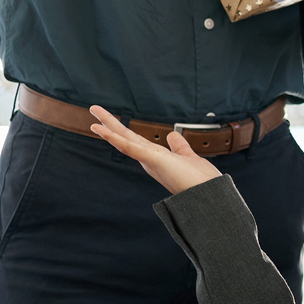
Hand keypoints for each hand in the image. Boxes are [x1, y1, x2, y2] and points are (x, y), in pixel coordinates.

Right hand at [87, 107, 221, 193]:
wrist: (210, 195)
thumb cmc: (200, 181)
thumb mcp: (187, 156)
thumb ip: (178, 146)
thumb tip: (172, 134)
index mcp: (155, 157)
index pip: (134, 139)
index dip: (121, 130)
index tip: (108, 121)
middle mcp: (149, 159)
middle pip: (125, 137)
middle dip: (110, 123)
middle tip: (94, 108)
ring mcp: (149, 160)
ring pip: (124, 140)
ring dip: (108, 127)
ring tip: (94, 114)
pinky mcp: (153, 160)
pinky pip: (131, 148)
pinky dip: (117, 139)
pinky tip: (104, 131)